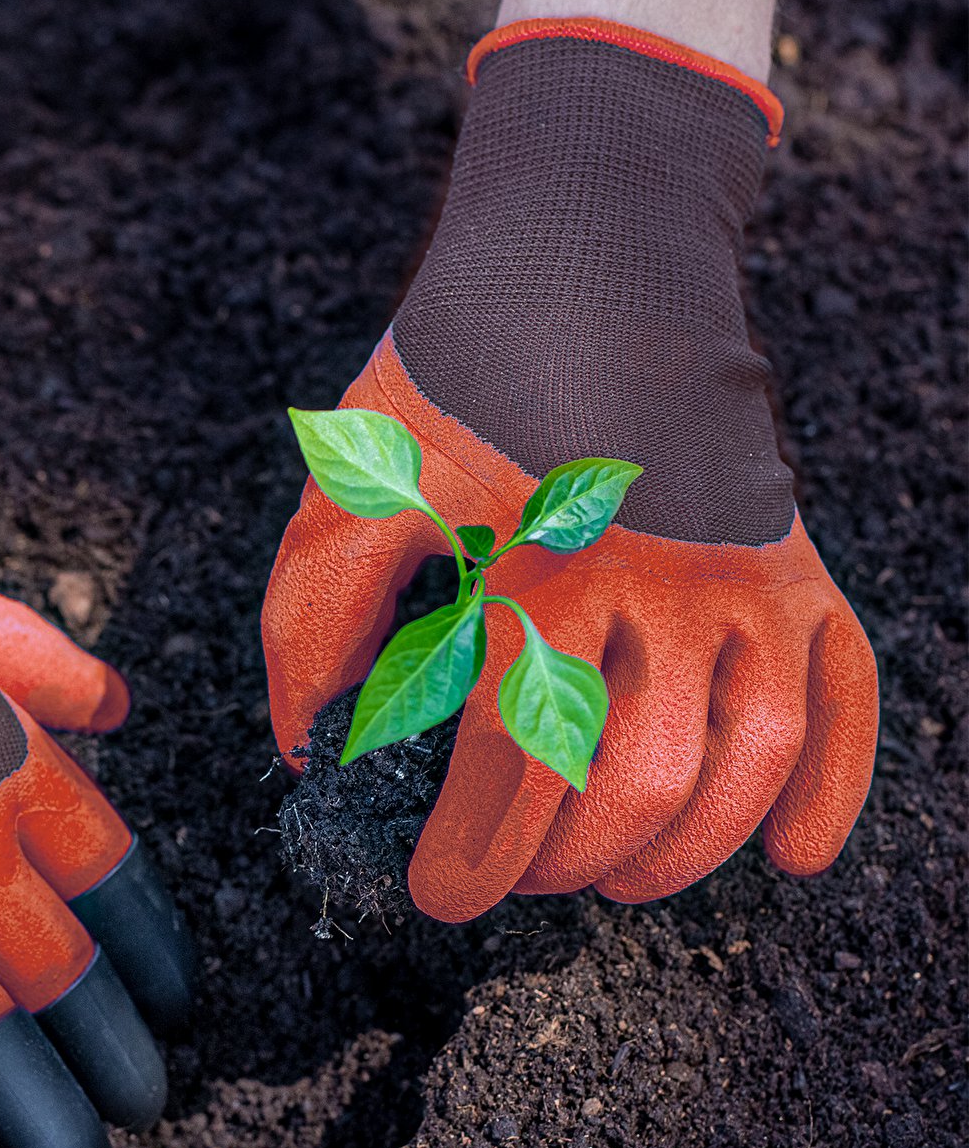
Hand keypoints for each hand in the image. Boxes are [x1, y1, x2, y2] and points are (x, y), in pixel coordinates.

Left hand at [263, 19, 878, 921]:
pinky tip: (792, 856)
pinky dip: (832, 785)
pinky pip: (847, 690)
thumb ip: (316, 616)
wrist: (587, 249)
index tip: (440, 898)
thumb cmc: (454, 379)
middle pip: (635, 781)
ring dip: (686, 851)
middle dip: (568, 864)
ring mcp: (741, 570)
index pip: (508, 764)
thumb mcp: (353, 480)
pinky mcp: (798, 561)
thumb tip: (301, 746)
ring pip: (745, 758)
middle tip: (520, 880)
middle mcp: (653, 579)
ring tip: (624, 881)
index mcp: (530, 570)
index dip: (474, 857)